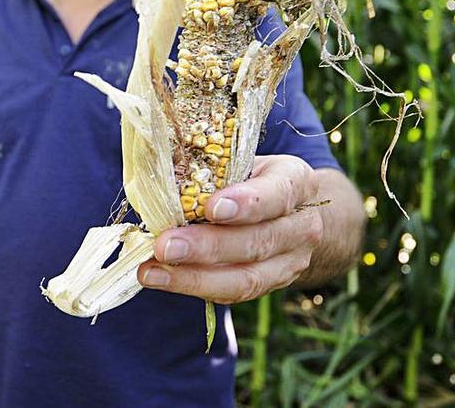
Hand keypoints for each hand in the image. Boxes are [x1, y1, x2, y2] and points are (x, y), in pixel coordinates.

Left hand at [136, 154, 323, 304]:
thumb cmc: (255, 179)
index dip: (246, 203)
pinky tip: (162, 278)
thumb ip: (214, 171)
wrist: (293, 214)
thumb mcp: (244, 163)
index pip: (278, 194)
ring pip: (246, 278)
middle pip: (258, 242)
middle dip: (207, 246)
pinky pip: (233, 293)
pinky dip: (194, 286)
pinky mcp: (269, 285)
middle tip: (165, 245)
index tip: (212, 207)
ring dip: (194, 277)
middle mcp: (301, 226)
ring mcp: (290, 262)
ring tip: (153, 271)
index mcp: (296, 183)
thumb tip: (162, 178)